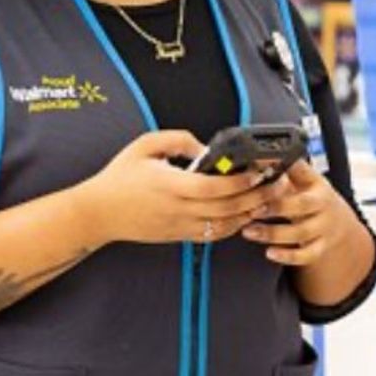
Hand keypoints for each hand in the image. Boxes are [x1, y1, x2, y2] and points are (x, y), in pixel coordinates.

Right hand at [75, 131, 287, 246]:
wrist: (98, 213)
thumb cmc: (119, 177)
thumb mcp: (144, 145)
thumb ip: (177, 140)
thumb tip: (205, 147)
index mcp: (171, 185)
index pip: (215, 188)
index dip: (240, 181)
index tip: (259, 170)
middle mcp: (178, 209)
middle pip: (227, 208)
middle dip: (257, 197)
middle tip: (277, 185)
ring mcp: (180, 226)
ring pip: (225, 226)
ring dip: (250, 213)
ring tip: (269, 199)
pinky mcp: (179, 236)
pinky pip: (213, 235)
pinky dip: (233, 226)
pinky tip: (245, 214)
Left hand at [240, 160, 361, 266]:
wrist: (339, 224)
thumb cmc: (313, 198)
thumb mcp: (305, 180)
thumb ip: (285, 169)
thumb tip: (259, 156)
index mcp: (317, 184)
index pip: (302, 175)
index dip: (281, 175)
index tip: (259, 176)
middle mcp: (323, 205)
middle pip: (302, 205)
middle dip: (276, 207)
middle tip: (252, 209)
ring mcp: (323, 228)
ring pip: (301, 232)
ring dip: (273, 233)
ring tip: (249, 231)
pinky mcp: (321, 248)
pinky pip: (306, 255)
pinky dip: (288, 256)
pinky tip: (270, 253)